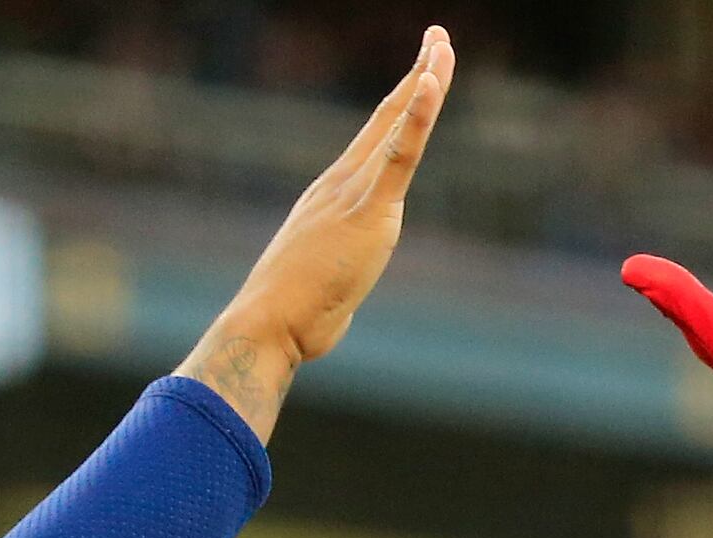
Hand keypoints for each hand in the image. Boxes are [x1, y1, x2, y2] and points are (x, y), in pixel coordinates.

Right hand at [182, 25, 453, 440]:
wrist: (268, 324)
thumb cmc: (289, 317)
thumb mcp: (320, 285)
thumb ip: (335, 277)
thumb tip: (336, 302)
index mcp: (331, 197)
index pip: (375, 140)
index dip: (400, 103)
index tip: (420, 73)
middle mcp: (341, 184)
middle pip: (389, 118)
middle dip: (418, 74)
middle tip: (439, 37)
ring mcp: (355, 193)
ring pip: (399, 125)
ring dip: (426, 81)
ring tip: (443, 46)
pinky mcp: (371, 211)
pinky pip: (400, 154)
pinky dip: (419, 117)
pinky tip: (433, 82)